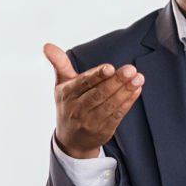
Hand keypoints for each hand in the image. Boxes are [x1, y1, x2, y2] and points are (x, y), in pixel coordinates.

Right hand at [44, 42, 143, 157]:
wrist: (71, 140)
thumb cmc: (68, 105)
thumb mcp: (61, 84)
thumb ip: (60, 64)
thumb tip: (47, 45)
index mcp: (67, 94)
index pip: (84, 83)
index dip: (97, 75)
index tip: (110, 67)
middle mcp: (78, 108)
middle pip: (99, 93)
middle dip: (116, 81)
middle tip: (130, 70)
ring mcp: (91, 120)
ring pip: (110, 104)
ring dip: (126, 91)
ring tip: (138, 78)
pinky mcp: (104, 129)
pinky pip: (117, 114)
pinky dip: (128, 102)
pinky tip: (136, 90)